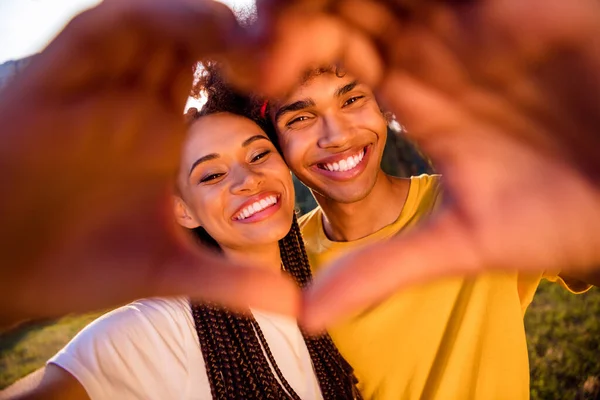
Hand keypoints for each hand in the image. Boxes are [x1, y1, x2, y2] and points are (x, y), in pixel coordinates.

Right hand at [0, 0, 298, 327]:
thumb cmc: (79, 265)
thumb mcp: (165, 270)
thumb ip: (227, 282)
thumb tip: (296, 305)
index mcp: (170, 137)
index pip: (227, 88)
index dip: (271, 76)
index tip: (313, 85)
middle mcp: (140, 103)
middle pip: (201, 46)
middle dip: (248, 42)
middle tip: (295, 52)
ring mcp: (101, 86)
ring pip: (158, 27)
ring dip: (204, 23)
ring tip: (250, 41)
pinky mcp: (56, 76)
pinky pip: (102, 30)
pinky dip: (146, 18)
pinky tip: (191, 27)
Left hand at [248, 0, 599, 329]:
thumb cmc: (569, 212)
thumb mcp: (462, 242)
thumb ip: (382, 268)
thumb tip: (309, 317)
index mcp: (408, 95)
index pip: (323, 60)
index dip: (280, 64)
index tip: (255, 83)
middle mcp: (426, 47)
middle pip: (333, 11)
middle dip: (288, 21)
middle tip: (259, 49)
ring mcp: (459, 14)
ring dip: (322, 1)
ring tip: (283, 22)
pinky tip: (349, 5)